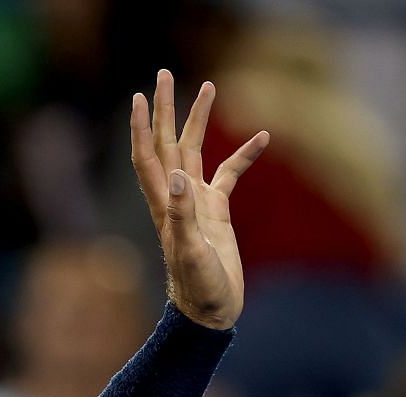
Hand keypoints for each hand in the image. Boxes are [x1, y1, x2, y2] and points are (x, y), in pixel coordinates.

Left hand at [129, 69, 268, 329]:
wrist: (209, 312)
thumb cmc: (198, 288)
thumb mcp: (191, 251)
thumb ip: (184, 215)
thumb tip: (179, 176)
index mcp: (166, 205)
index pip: (148, 156)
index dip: (143, 127)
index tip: (141, 96)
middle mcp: (176, 198)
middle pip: (167, 143)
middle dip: (165, 109)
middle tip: (164, 74)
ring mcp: (197, 203)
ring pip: (194, 151)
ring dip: (198, 120)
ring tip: (208, 86)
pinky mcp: (217, 212)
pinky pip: (230, 174)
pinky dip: (245, 154)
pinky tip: (264, 136)